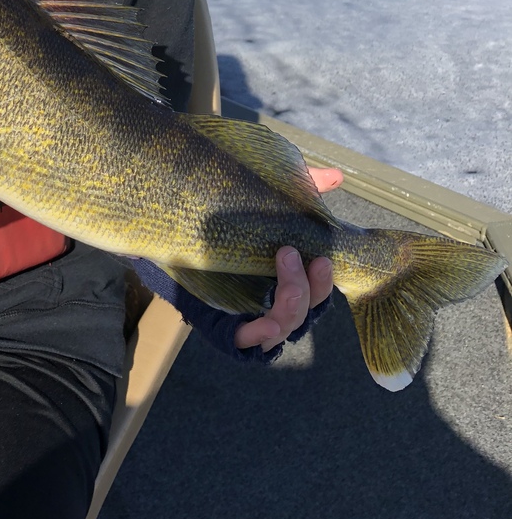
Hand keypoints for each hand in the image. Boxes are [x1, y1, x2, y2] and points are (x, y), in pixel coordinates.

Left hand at [233, 160, 338, 351]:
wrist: (182, 232)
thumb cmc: (231, 222)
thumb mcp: (269, 205)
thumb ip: (302, 190)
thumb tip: (337, 176)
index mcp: (288, 281)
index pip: (317, 291)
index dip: (323, 281)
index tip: (322, 258)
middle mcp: (274, 305)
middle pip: (305, 310)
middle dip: (305, 286)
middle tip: (289, 252)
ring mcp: (253, 319)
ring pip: (284, 326)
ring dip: (290, 302)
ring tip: (284, 276)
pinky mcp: (226, 329)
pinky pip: (249, 342)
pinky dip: (261, 335)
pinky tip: (267, 324)